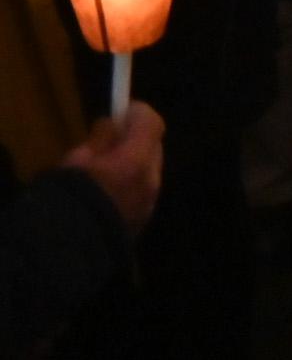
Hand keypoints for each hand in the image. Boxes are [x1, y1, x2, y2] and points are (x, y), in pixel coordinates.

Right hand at [62, 105, 164, 233]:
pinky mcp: (144, 219)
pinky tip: (110, 192)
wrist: (69, 248)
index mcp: (136, 161)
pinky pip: (143, 192)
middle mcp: (151, 179)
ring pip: (150, 171)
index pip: (152, 123)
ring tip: (108, 169)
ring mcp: (151, 201)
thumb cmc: (69, 197)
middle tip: (113, 141)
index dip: (138, 113)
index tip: (123, 111)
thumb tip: (112, 125)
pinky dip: (132, 185)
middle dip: (138, 139)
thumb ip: (100, 139)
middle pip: (154, 147)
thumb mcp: (76, 160)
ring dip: (136, 164)